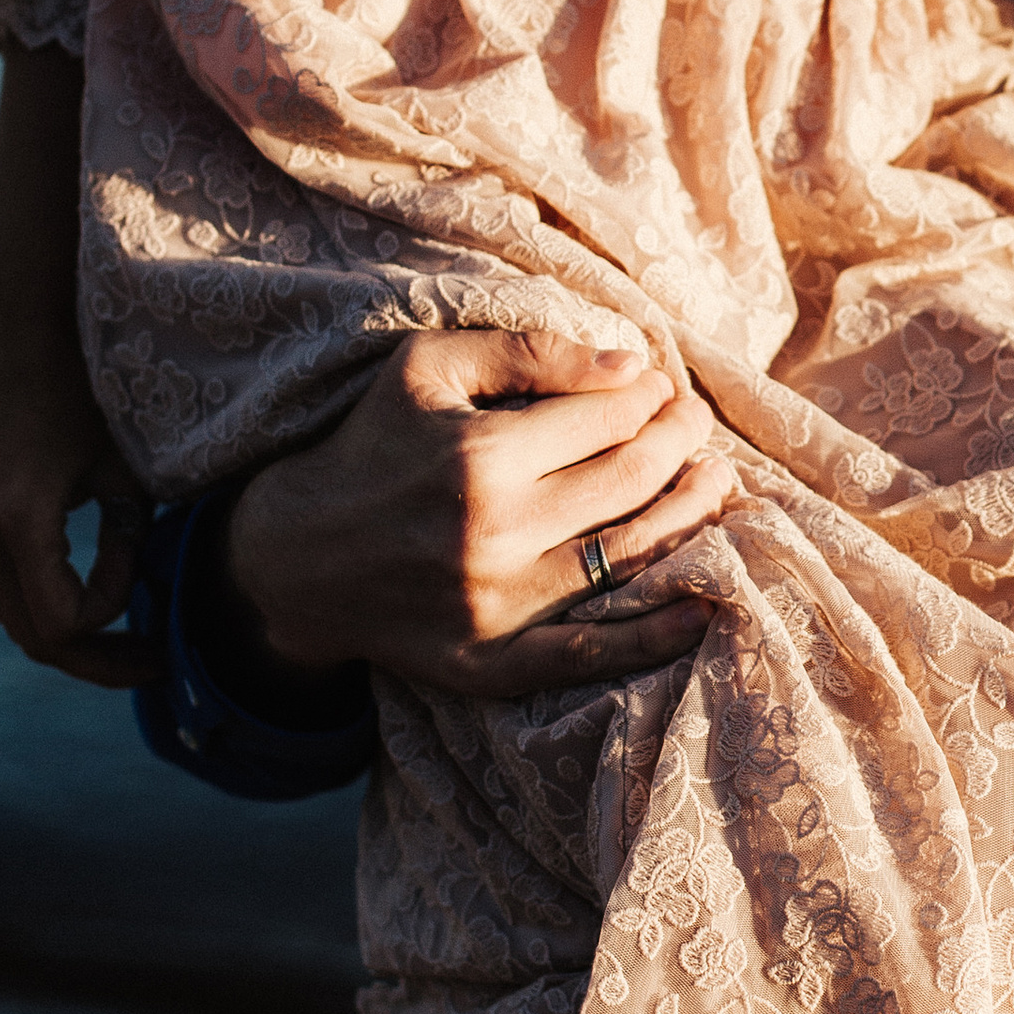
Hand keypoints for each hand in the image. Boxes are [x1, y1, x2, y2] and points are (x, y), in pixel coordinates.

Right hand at [0, 302, 156, 687]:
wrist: (18, 333)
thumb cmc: (85, 391)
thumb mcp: (124, 470)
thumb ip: (128, 541)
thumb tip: (130, 598)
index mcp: (19, 519)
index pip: (62, 625)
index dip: (113, 629)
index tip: (151, 604)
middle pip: (31, 637)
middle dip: (93, 659)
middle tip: (150, 662)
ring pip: (11, 617)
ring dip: (65, 632)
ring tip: (123, 635)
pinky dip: (40, 601)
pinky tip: (87, 592)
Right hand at [224, 331, 737, 701]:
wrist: (297, 555)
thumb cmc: (373, 443)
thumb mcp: (428, 368)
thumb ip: (527, 351)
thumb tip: (629, 364)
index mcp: (480, 456)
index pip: (606, 418)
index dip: (650, 396)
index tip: (663, 386)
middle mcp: (493, 535)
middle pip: (628, 483)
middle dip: (681, 444)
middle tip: (698, 425)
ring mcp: (496, 607)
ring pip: (626, 559)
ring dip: (689, 517)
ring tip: (716, 482)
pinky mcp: (491, 662)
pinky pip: (589, 654)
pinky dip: (653, 637)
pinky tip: (704, 609)